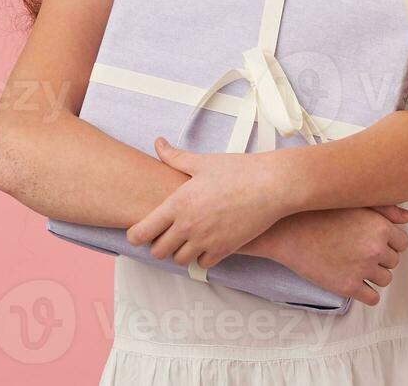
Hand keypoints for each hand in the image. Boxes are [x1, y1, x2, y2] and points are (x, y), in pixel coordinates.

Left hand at [125, 137, 294, 269]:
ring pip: (179, 260)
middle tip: (167, 234)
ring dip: (180, 252)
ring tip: (188, 239)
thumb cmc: (239, 170)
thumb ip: (175, 157)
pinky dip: (202, 256)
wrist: (272, 185)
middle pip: (157, 251)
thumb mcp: (203, 161)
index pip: (142, 232)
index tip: (140, 232)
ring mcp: (206, 240)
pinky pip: (203, 264)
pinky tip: (207, 243)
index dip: (136, 235)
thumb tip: (158, 144)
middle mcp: (188, 225)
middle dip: (158, 245)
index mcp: (178, 203)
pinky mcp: (224, 249)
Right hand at [248, 205, 407, 306]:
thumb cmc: (321, 212)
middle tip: (360, 252)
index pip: (402, 243)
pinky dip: (367, 293)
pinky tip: (355, 283)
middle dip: (381, 258)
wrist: (289, 231)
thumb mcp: (355, 203)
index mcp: (380, 227)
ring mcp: (362, 269)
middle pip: (393, 262)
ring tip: (355, 266)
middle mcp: (375, 248)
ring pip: (385, 280)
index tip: (373, 241)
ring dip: (374, 275)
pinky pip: (372, 298)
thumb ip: (386, 209)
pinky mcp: (347, 286)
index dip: (388, 242)